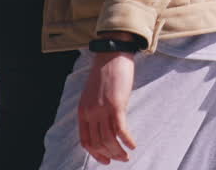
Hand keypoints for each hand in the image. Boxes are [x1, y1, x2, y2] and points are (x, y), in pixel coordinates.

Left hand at [79, 49, 137, 163]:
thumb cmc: (105, 73)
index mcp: (83, 112)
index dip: (96, 154)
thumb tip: (104, 124)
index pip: (86, 141)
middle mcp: (90, 113)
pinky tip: (133, 145)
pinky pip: (120, 129)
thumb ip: (95, 110)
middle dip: (110, 155)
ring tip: (127, 156)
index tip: (106, 160)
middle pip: (98, 142)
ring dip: (119, 151)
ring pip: (109, 139)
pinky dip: (127, 141)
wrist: (111, 55)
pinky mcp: (116, 105)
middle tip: (121, 159)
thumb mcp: (94, 95)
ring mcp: (103, 109)